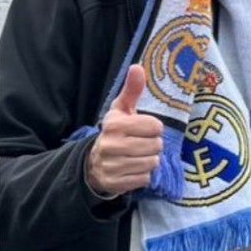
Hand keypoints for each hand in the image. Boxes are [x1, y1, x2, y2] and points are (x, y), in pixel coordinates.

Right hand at [85, 65, 163, 197]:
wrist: (94, 162)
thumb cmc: (116, 132)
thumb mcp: (122, 110)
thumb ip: (132, 90)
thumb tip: (137, 67)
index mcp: (114, 124)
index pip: (156, 127)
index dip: (154, 128)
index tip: (145, 129)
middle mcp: (110, 145)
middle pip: (156, 146)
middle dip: (153, 145)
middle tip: (141, 144)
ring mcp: (111, 166)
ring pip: (152, 163)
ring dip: (149, 160)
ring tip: (137, 156)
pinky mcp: (115, 183)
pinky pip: (144, 179)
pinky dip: (142, 175)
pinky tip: (132, 169)